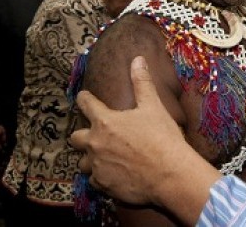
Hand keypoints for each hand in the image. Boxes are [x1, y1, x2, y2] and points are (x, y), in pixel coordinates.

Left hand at [70, 56, 219, 212]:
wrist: (169, 174)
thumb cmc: (161, 137)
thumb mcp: (153, 106)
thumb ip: (142, 83)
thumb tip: (137, 59)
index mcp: (105, 122)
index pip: (86, 104)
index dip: (84, 98)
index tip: (83, 97)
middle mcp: (95, 144)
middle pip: (75, 138)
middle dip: (81, 135)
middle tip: (93, 134)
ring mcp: (97, 167)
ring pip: (82, 163)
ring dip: (89, 159)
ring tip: (101, 158)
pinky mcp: (103, 186)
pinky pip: (94, 181)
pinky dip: (100, 177)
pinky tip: (111, 175)